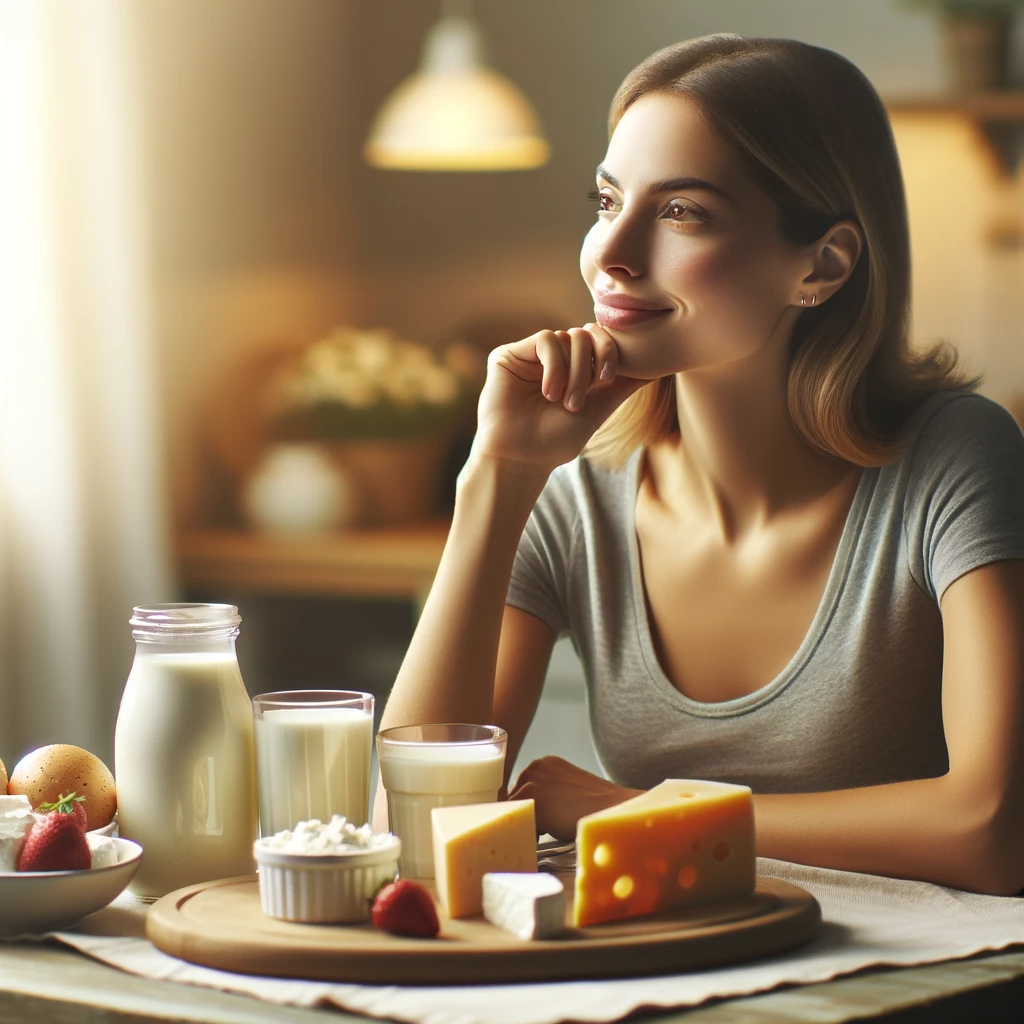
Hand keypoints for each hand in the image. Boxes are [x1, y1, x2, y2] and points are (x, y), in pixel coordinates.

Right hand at [470, 324, 645, 474]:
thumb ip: (626, 384)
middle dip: (589, 366)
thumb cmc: (557, 441)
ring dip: (573, 372)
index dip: (610, 351)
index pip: (599, 339)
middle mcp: (554, 359)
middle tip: (580, 401)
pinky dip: (555, 365)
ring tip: (564, 402)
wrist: (522, 458)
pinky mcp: (510, 355)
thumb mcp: (601, 408)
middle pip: (586, 334)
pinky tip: (549, 392)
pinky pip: (545, 339)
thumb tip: (660, 365)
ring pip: (568, 337)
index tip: (608, 379)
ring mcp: (531, 356)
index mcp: (575, 368)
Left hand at [507, 755, 641, 839]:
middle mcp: (534, 767)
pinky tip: (545, 837)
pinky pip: (519, 823)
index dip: (527, 809)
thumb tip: (528, 812)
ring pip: (514, 812)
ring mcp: (532, 781)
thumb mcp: (566, 790)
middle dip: (524, 816)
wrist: (613, 809)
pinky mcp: (533, 799)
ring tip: (545, 835)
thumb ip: (547, 793)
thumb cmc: (594, 807)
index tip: (535, 822)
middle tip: (542, 832)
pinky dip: (528, 834)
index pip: (521, 790)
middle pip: (513, 800)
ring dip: (526, 825)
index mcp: (544, 763)